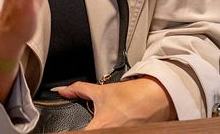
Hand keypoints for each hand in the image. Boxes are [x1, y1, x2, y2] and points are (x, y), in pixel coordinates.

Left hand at [56, 76, 172, 128]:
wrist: (157, 97)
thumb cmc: (132, 96)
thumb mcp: (101, 91)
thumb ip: (79, 90)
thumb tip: (63, 90)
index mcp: (100, 127)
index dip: (68, 132)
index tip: (62, 130)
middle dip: (86, 129)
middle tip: (92, 122)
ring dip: (100, 129)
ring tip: (106, 122)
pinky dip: (110, 130)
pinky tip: (112, 125)